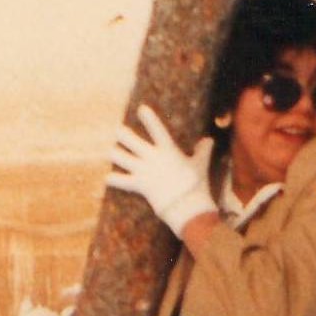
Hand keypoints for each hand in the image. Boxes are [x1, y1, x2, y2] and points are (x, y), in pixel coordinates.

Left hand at [107, 105, 215, 237]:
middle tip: (118, 130)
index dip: (149, 118)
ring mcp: (143, 171)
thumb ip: (203, 151)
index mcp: (168, 150)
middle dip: (121, 133)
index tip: (141, 108)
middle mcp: (152, 158)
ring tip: (110, 151)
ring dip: (113, 153)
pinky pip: (120, 181)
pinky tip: (106, 178)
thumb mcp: (201, 165)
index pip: (157, 129)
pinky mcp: (139, 185)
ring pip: (119, 157)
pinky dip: (113, 179)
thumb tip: (209, 140)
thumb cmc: (197, 185)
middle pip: (130, 139)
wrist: (188, 207)